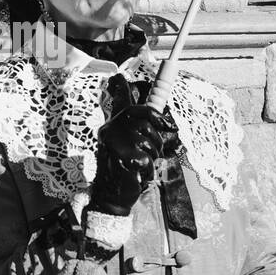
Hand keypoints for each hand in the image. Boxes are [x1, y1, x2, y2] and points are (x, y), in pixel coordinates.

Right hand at [88, 79, 182, 217]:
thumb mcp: (133, 148)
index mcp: (113, 126)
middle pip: (144, 116)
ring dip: (153, 154)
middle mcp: (111, 130)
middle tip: (154, 148)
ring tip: (142, 164)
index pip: (120, 102)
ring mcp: (116, 142)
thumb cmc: (125, 171)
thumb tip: (164, 124)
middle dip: (156, 132)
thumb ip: (142, 133)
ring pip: (150, 137)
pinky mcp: (123, 156)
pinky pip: (148, 156)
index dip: (121, 88)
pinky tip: (138, 174)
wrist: (111, 197)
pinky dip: (148, 168)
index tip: (118, 77)